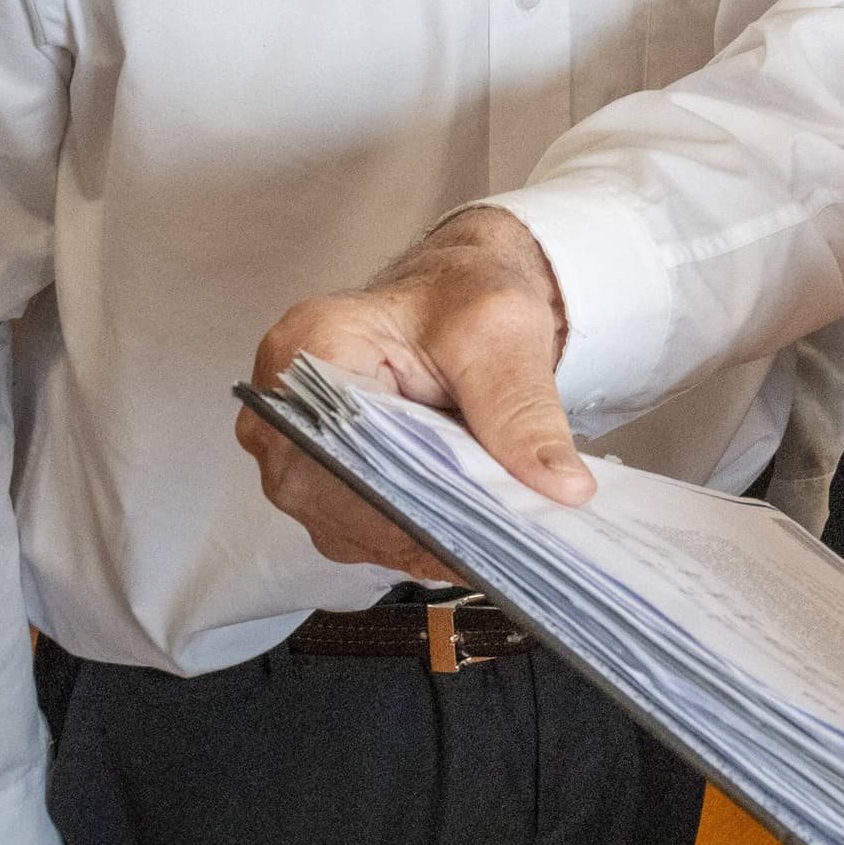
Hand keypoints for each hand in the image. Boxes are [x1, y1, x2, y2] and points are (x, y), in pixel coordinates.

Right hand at [238, 208, 587, 577]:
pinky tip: (460, 540)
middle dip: (412, 528)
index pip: (341, 448)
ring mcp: (297, 451)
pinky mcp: (323, 479)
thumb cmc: (463, 295)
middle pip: (333, 497)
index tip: (464, 531)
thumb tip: (561, 488)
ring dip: (414, 540)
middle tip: (486, 548)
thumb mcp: (502, 333)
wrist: (459, 296)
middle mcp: (282, 409)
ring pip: (345, 524)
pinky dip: (411, 539)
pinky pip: (359, 529)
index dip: (400, 499)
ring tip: (481, 547)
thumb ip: (522, 410)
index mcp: (304, 351)